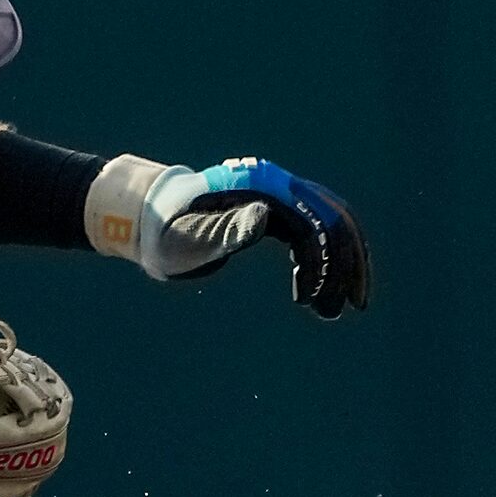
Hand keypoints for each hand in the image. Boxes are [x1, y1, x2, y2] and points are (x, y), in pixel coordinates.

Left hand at [142, 158, 373, 318]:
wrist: (149, 219)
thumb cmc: (165, 232)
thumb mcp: (189, 238)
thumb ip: (225, 229)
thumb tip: (265, 217)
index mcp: (261, 189)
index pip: (314, 222)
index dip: (327, 261)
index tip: (317, 302)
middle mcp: (277, 187)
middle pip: (333, 220)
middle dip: (346, 265)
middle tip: (347, 308)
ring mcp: (278, 197)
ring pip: (329, 226)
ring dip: (339, 265)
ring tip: (332, 310)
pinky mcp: (274, 211)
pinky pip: (311, 233)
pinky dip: (318, 261)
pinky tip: (309, 293)